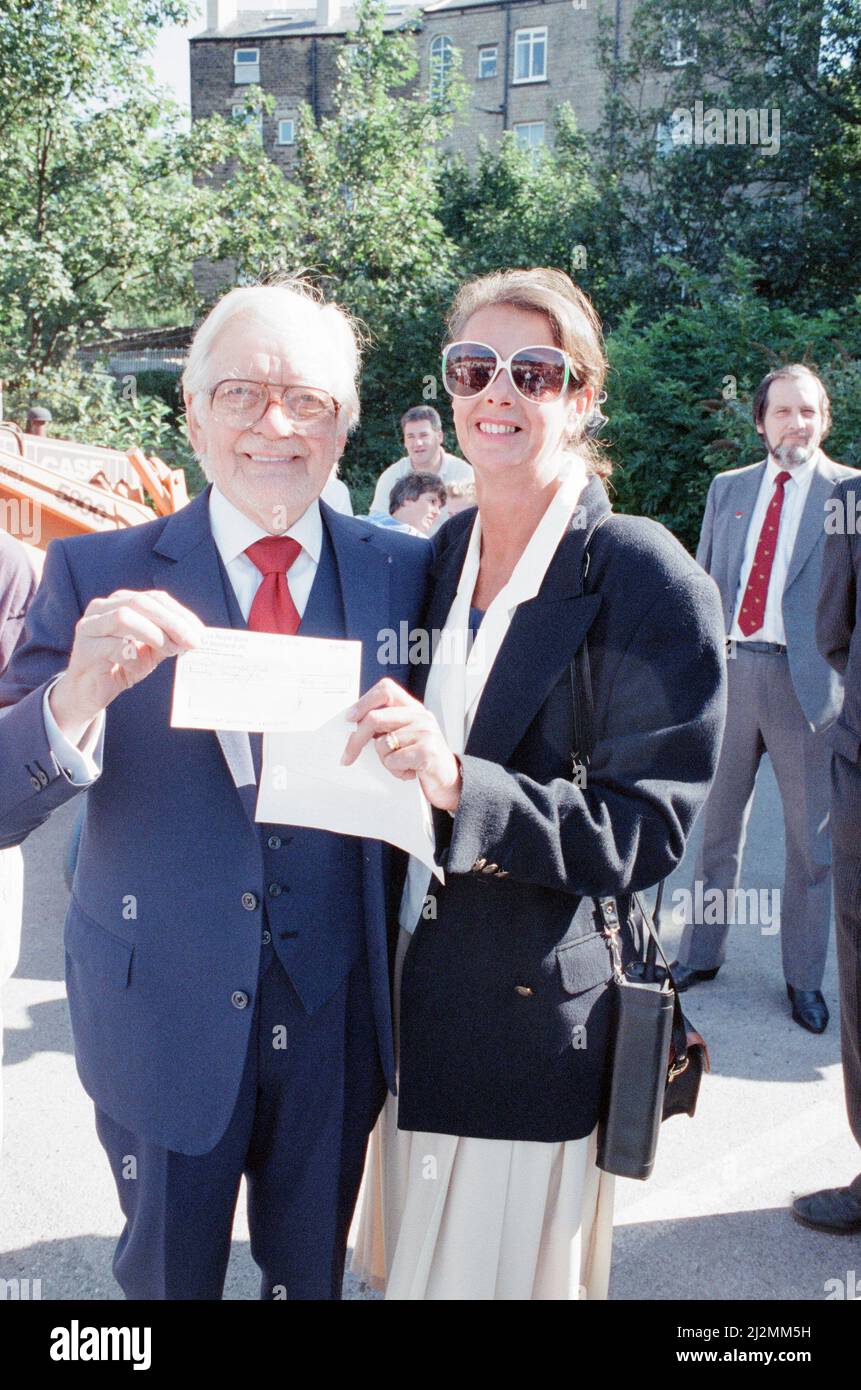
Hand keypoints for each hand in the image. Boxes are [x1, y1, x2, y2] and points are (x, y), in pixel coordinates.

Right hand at [49, 590, 203, 743]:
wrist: (90, 692)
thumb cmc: (121, 666)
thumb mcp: (150, 650)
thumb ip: (169, 639)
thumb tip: (194, 636)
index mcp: (120, 601)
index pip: (155, 598)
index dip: (180, 613)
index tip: (200, 632)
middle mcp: (102, 607)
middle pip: (141, 603)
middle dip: (172, 622)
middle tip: (192, 641)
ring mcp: (90, 625)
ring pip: (124, 617)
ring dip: (154, 634)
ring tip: (170, 650)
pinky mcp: (84, 648)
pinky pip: (113, 646)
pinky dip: (133, 657)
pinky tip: (140, 668)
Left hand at [341, 677, 461, 812]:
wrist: (449, 780)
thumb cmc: (422, 758)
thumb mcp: (405, 735)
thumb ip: (386, 725)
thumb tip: (354, 725)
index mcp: (413, 708)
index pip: (385, 690)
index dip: (363, 702)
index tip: (349, 719)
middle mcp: (420, 716)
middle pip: (375, 718)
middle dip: (356, 741)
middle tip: (347, 756)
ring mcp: (425, 732)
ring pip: (381, 745)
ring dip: (385, 761)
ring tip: (400, 764)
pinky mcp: (426, 752)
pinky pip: (393, 760)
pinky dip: (395, 771)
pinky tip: (409, 772)